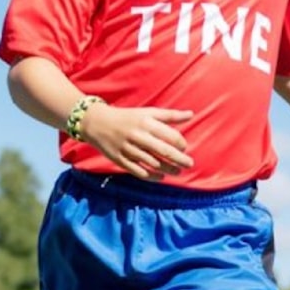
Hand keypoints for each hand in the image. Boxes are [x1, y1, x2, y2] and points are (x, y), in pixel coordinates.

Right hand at [79, 105, 194, 180]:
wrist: (97, 123)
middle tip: (189, 164)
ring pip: (153, 163)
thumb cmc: (128, 117)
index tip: (184, 147)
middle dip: (179, 159)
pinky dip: (151, 176)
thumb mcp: (148, 112)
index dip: (181, 144)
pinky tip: (161, 177)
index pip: (170, 136)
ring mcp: (128, 149)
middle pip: (164, 151)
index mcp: (147, 123)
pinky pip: (139, 171)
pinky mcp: (120, 160)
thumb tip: (191, 114)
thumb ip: (170, 115)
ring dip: (168, 169)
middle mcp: (138, 136)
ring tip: (177, 172)